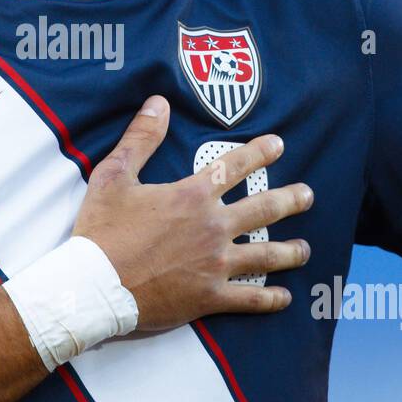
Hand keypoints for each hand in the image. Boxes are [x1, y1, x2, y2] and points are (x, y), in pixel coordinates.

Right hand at [72, 96, 312, 330]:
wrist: (93, 287)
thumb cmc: (101, 231)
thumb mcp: (113, 176)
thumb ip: (141, 138)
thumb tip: (159, 103)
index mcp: (192, 196)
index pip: (234, 167)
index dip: (259, 152)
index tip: (279, 145)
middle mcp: (212, 227)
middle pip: (264, 210)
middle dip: (291, 200)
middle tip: (308, 195)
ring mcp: (215, 264)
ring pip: (266, 256)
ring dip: (290, 251)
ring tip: (305, 249)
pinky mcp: (210, 297)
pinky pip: (250, 298)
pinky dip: (271, 299)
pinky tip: (285, 297)